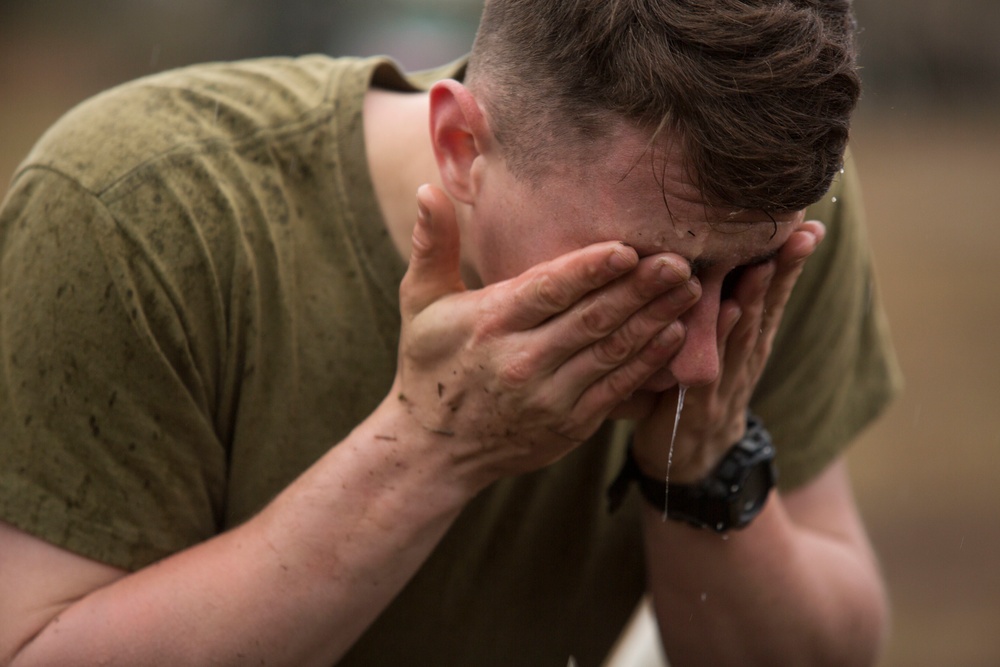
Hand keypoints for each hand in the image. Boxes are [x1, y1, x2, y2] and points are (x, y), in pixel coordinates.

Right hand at [388, 185, 699, 487]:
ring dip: (654, 319)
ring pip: (611, 351)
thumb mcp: (419, 302)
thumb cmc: (429, 365)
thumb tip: (426, 188)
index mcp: (491, 323)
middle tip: (679, 260)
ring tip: (689, 290)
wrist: (434, 449)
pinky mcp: (570, 424)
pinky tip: (673, 334)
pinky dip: (647, 362)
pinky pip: (616, 388)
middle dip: (640, 288)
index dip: (590, 269)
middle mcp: (522, 360)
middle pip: (591, 318)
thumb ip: (431, 244)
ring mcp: (549, 397)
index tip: (627, 247)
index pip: (548, 290)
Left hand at [632, 220, 825, 482]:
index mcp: (751, 339)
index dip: (791, 262)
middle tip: (799, 233)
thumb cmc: (702, 390)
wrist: (692, 458)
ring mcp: (726, 380)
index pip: (775, 294)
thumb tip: (719, 253)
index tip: (809, 225)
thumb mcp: (717, 347)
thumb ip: (723, 307)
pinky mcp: (700, 403)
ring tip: (764, 265)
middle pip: (768, 308)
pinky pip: (709, 368)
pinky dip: (720, 342)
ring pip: (744, 335)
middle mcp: (746, 356)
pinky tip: (727, 314)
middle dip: (784, 270)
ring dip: (757, 299)